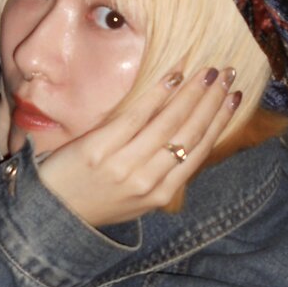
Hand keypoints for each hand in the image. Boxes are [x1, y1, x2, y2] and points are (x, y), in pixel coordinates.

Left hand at [37, 68, 241, 227]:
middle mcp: (147, 181)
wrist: (52, 214)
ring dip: (192, 93)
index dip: (220, 120)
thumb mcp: (138, 197)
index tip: (234, 96)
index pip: (200, 149)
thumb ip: (163, 171)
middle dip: (212, 101)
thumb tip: (189, 135)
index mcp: (161, 194)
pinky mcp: (99, 149)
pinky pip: (135, 117)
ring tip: (207, 72)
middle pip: (190, 133)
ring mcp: (123, 166)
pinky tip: (173, 76)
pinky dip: (157, 94)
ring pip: (168, 123)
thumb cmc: (97, 200)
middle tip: (226, 74)